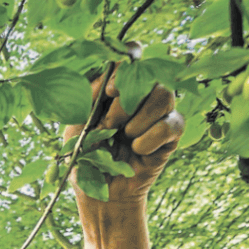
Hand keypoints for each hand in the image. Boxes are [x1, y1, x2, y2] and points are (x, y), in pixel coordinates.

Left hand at [64, 41, 184, 208]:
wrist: (100, 195)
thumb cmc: (83, 159)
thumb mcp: (75, 127)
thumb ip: (88, 97)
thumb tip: (106, 78)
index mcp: (115, 86)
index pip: (131, 54)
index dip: (126, 61)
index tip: (108, 90)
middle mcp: (140, 93)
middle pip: (149, 72)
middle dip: (125, 100)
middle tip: (109, 125)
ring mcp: (158, 112)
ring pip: (164, 94)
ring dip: (138, 119)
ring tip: (123, 138)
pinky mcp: (171, 134)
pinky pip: (173, 123)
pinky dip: (150, 138)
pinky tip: (138, 150)